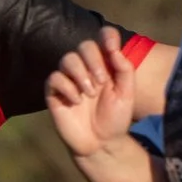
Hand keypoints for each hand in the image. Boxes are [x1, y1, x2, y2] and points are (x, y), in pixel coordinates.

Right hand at [47, 27, 140, 159]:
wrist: (101, 144)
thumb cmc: (115, 119)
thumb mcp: (127, 94)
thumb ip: (124, 69)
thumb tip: (113, 49)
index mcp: (106, 65)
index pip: (104, 38)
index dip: (107, 37)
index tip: (112, 49)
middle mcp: (86, 68)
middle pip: (84, 46)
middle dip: (94, 61)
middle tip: (102, 82)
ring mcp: (69, 80)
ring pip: (68, 59)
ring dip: (80, 73)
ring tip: (90, 93)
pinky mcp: (55, 93)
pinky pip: (55, 78)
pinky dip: (67, 87)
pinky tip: (76, 102)